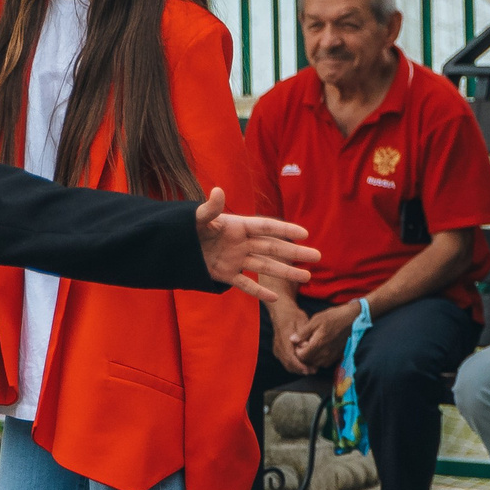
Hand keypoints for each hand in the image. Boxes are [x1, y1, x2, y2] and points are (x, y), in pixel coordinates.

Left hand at [195, 188, 316, 300]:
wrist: (172, 245)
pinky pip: (246, 284)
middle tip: (317, 256)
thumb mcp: (197, 218)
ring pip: (265, 267)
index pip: (266, 227)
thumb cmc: (186, 227)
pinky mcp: (225, 274)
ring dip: (285, 272)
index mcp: (238, 226)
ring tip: (306, 276)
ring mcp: (235, 259)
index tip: (305, 233)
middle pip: (273, 248)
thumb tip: (218, 191)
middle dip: (295, 252)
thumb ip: (210, 208)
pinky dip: (259, 291)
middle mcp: (241, 243)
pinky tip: (275, 298)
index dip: (285, 229)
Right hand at [269, 312, 311, 373]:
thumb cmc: (293, 316)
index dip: (299, 365)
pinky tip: (304, 365)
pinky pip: (286, 362)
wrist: (281, 313)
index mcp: (284, 338)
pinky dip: (295, 366)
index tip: (308, 370)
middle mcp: (279, 346)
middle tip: (313, 370)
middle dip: (301, 370)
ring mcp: (277, 349)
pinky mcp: (278, 351)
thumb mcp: (301, 322)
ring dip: (298, 369)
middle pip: (288, 364)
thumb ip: (303, 335)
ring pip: (287, 365)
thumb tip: (305, 347)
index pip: (290, 357)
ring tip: (311, 369)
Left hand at [292, 299, 360, 371]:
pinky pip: (324, 363)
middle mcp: (325, 353)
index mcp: (318, 344)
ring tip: (312, 347)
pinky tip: (320, 350)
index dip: (297, 351)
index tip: (299, 343)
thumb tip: (292, 340)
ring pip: (316, 364)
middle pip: (308, 362)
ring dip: (311, 358)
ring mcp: (332, 356)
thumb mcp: (315, 320)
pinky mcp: (337, 357)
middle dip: (303, 355)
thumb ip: (303, 332)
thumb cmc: (333, 317)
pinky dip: (319, 359)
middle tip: (304, 345)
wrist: (352, 319)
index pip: (301, 356)